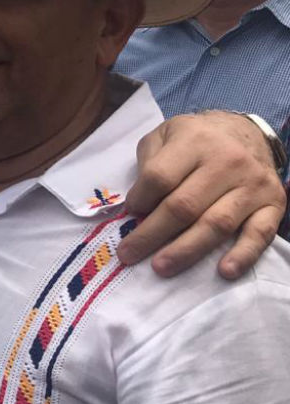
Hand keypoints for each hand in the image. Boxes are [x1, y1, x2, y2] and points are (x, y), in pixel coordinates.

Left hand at [122, 110, 285, 278]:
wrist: (246, 132)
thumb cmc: (195, 139)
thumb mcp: (164, 135)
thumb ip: (148, 164)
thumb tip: (138, 206)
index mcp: (194, 140)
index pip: (160, 177)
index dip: (140, 200)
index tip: (129, 214)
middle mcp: (227, 161)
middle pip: (184, 206)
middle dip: (152, 234)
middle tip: (129, 254)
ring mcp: (253, 184)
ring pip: (217, 224)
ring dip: (186, 250)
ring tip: (161, 268)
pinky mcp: (274, 203)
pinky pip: (260, 233)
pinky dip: (243, 255)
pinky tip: (224, 271)